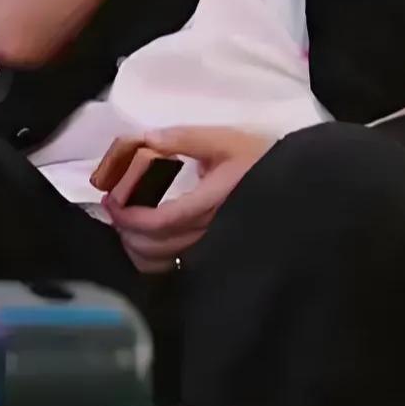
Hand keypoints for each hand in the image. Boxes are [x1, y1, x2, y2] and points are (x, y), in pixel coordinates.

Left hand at [93, 127, 273, 273]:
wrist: (293, 185)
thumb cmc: (257, 158)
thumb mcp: (223, 139)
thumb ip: (183, 139)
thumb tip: (144, 139)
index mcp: (211, 202)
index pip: (161, 221)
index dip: (130, 215)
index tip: (111, 199)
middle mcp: (210, 231)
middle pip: (157, 245)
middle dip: (127, 229)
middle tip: (113, 207)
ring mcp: (212, 247)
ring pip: (163, 261)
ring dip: (136, 246)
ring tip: (126, 222)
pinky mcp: (213, 253)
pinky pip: (175, 266)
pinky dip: (152, 258)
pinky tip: (146, 239)